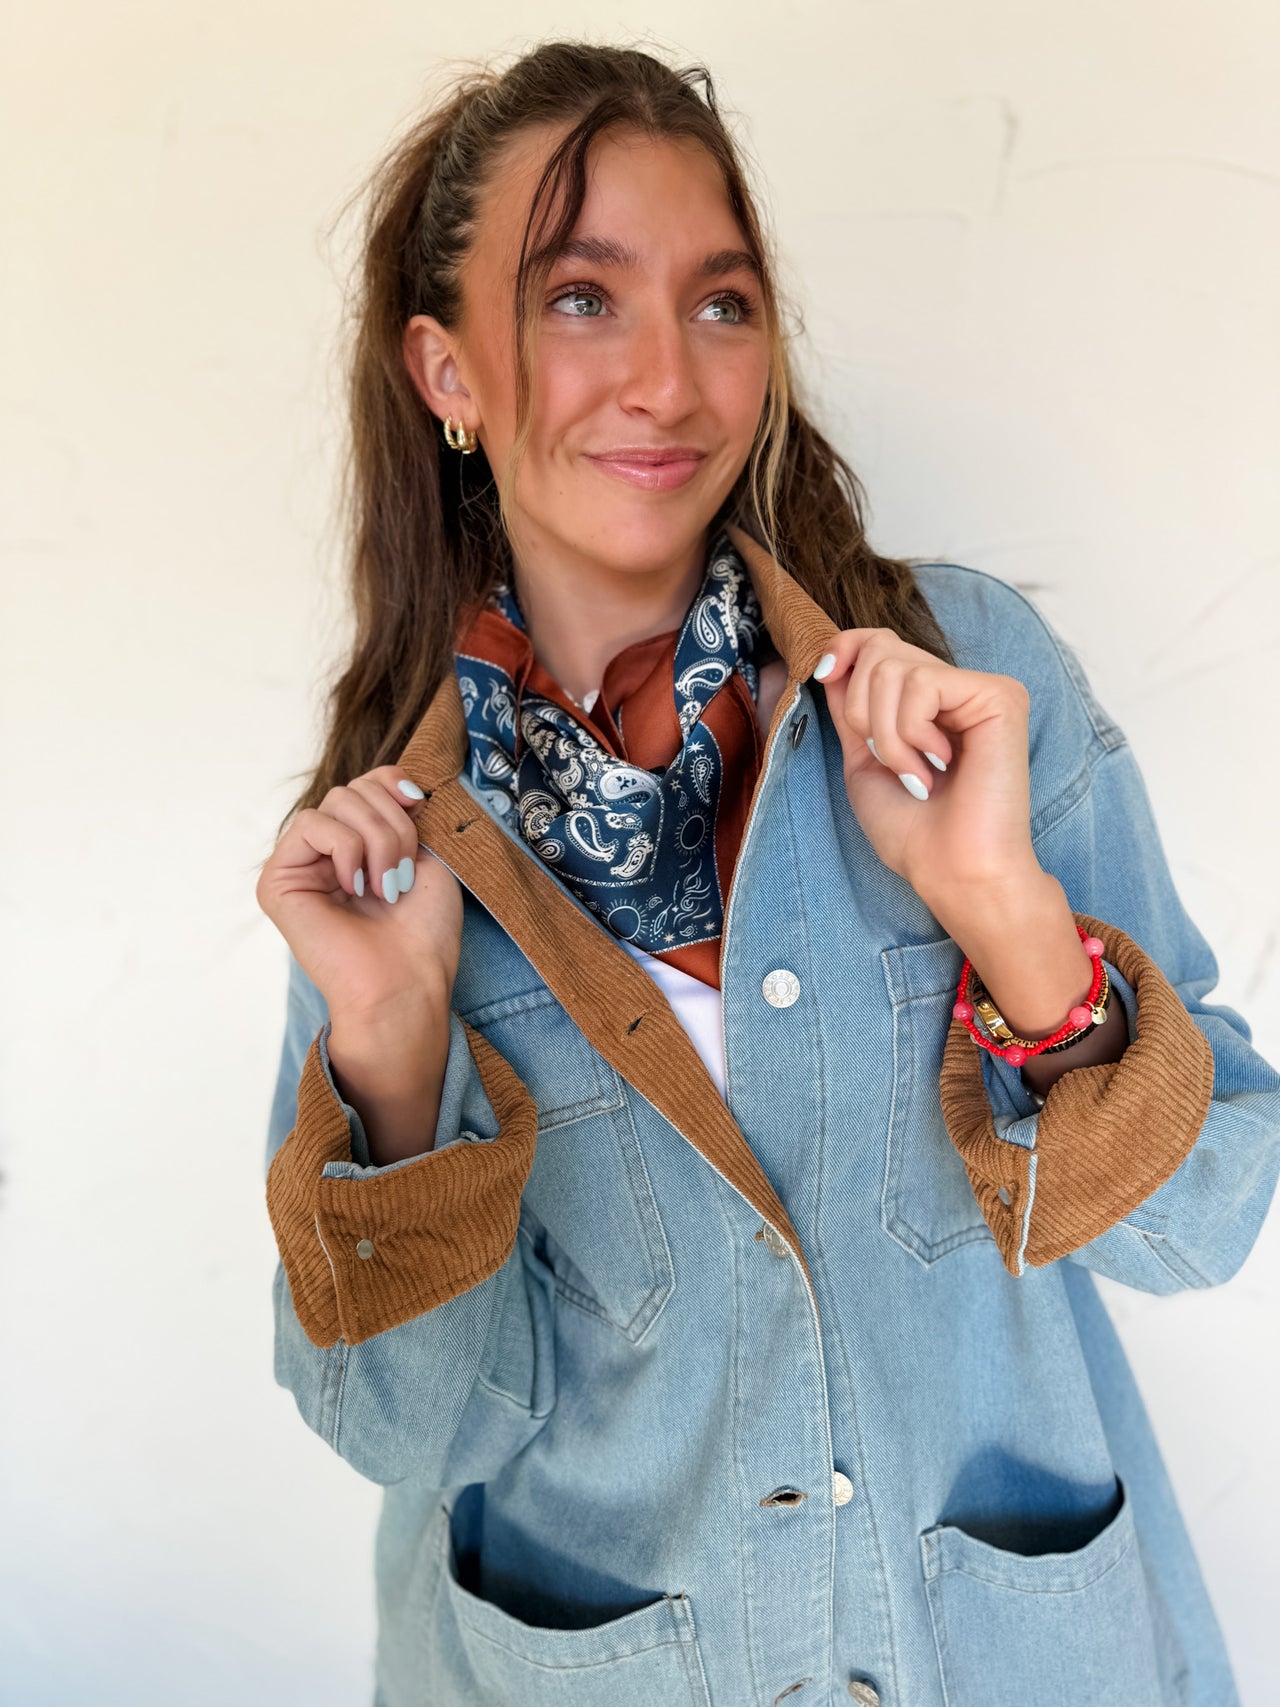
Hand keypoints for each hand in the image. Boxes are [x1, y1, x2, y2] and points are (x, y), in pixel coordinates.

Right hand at [255, 766, 463, 1028]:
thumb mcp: (428, 857)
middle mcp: (326, 853)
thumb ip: (403, 812)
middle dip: (393, 824)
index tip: (420, 809)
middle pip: (355, 789)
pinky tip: (355, 888)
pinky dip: (346, 850)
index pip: (368, 782)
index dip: (394, 785)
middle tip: (404, 874)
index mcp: (360, 847)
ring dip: (378, 839)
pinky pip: (311, 825)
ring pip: (337, 801)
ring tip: (386, 887)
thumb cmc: (423, 934)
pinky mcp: (277, 880)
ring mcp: (299, 865)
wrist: (407, 984)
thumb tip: (396, 778)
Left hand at [813, 630, 1039, 906]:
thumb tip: (836, 658)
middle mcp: (959, 688)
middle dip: (860, 710)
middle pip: (881, 648)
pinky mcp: (1000, 697)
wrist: (950, 872)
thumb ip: (852, 707)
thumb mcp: (863, 759)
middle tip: (888, 761)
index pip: (881, 640)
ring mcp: (982, 690)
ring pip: (894, 666)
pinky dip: (910, 733)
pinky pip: (923, 685)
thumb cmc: (912, 831)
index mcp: (931, 702)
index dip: (847, 647)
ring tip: (915, 774)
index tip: (825, 675)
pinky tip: (937, 766)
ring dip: (885, 734)